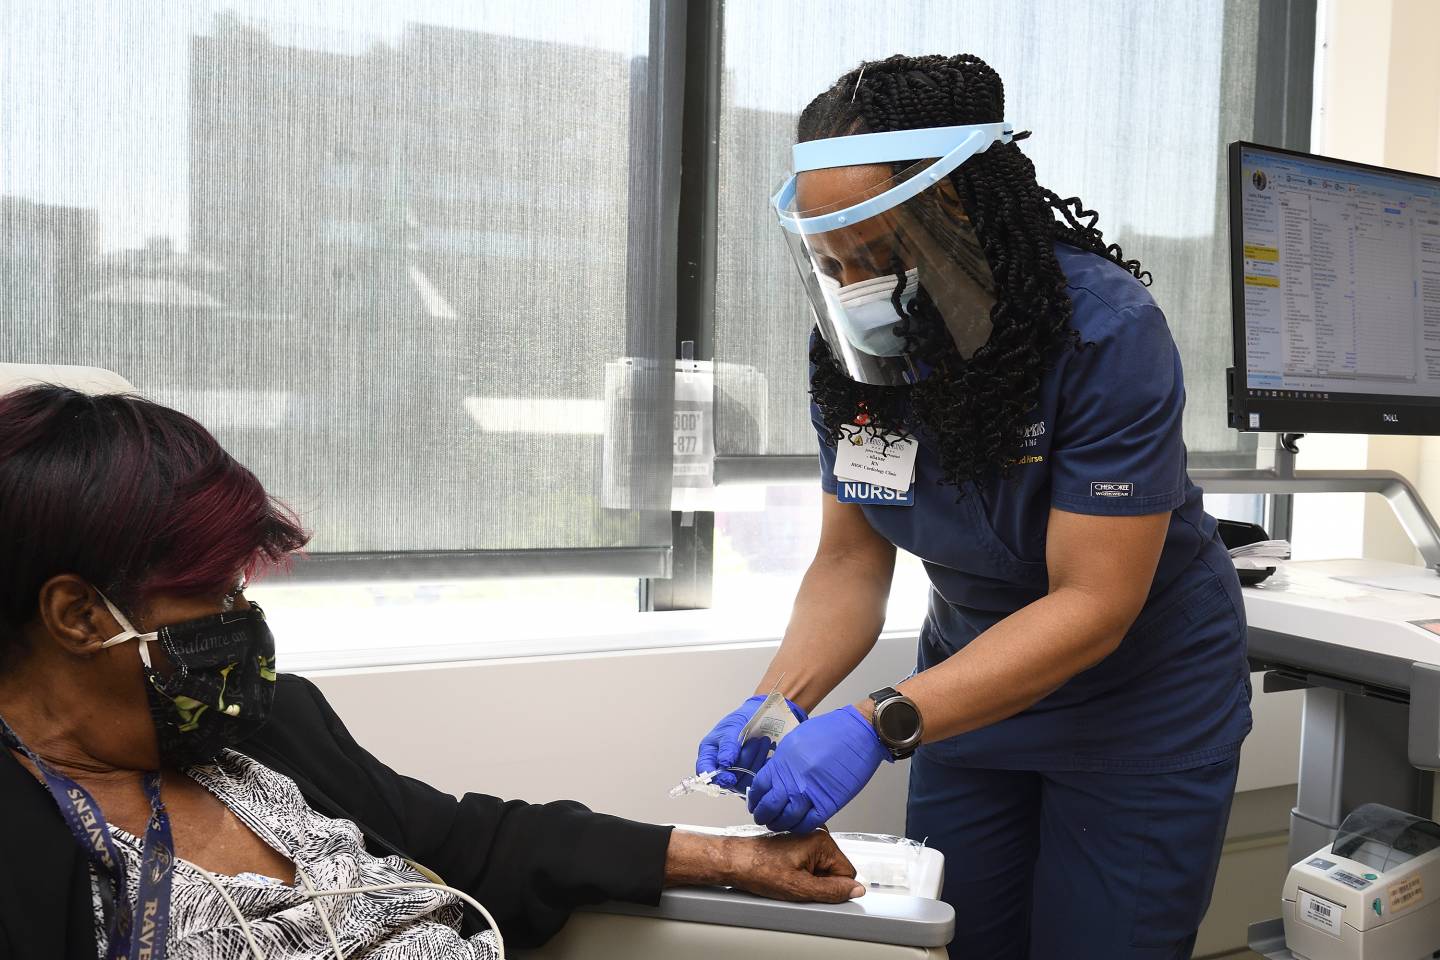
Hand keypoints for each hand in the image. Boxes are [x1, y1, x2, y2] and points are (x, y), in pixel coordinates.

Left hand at [664, 830, 862, 902]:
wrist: (734, 860)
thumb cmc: (759, 868)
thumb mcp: (801, 887)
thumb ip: (833, 890)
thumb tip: (855, 890)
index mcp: (821, 840)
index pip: (847, 872)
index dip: (833, 887)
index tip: (814, 888)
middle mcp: (815, 833)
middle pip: (834, 868)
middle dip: (820, 881)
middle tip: (797, 883)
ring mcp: (804, 835)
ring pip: (821, 867)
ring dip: (809, 877)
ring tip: (788, 877)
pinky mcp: (795, 840)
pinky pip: (809, 862)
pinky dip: (800, 871)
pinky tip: (784, 872)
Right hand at [696, 694, 807, 790]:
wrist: (758, 717)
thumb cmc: (740, 720)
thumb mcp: (732, 728)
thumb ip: (728, 746)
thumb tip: (724, 764)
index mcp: (709, 754)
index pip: (705, 772)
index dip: (716, 778)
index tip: (730, 778)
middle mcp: (720, 767)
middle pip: (727, 780)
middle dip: (744, 761)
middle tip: (755, 741)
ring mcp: (735, 773)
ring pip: (743, 781)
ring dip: (755, 761)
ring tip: (763, 741)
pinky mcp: (749, 775)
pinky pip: (755, 779)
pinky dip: (762, 766)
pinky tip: (767, 752)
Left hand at [748, 706, 887, 833]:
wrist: (858, 734)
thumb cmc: (831, 731)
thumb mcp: (795, 740)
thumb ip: (782, 762)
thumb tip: (774, 777)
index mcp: (782, 763)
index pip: (759, 788)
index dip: (755, 799)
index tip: (755, 803)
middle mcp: (792, 781)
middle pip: (768, 808)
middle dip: (763, 815)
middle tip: (764, 817)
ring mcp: (810, 795)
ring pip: (786, 820)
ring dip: (779, 824)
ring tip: (778, 824)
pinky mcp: (828, 804)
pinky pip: (808, 824)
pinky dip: (799, 827)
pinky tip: (797, 824)